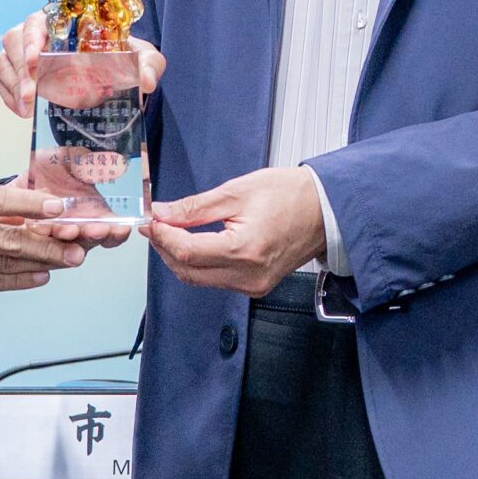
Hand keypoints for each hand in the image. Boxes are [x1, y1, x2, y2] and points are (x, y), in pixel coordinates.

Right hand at [0, 11, 164, 115]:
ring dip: (13, 84)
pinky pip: (1, 82)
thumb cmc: (124, 60)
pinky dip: (8, 97)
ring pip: (3, 61)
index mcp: (63, 22)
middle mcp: (39, 35)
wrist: (114, 79)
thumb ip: (150, 64)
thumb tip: (148, 81)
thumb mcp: (143, 58)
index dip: (31, 38)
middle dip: (19, 68)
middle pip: (13, 41)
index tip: (36, 59)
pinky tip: (24, 111)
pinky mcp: (17, 76)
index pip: (35, 21)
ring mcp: (24, 55)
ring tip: (28, 107)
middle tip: (32, 94)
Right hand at [0, 183, 81, 305]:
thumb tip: (27, 203)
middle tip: (78, 247)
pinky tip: (39, 277)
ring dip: (40, 264)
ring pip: (3, 264)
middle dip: (47, 245)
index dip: (31, 205)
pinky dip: (18, 280)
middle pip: (7, 239)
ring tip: (68, 261)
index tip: (59, 207)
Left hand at [141, 168, 327, 296]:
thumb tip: (163, 213)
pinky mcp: (255, 286)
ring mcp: (252, 286)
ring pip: (199, 279)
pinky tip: (194, 244)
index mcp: (244, 250)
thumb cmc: (292, 195)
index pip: (186, 251)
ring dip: (180, 257)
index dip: (162, 236)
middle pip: (187, 271)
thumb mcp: (237, 192)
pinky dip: (199, 264)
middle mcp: (248, 276)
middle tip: (157, 224)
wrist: (326, 210)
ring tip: (173, 231)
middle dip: (166, 248)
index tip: (152, 220)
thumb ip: (195, 207)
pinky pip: (216, 280)